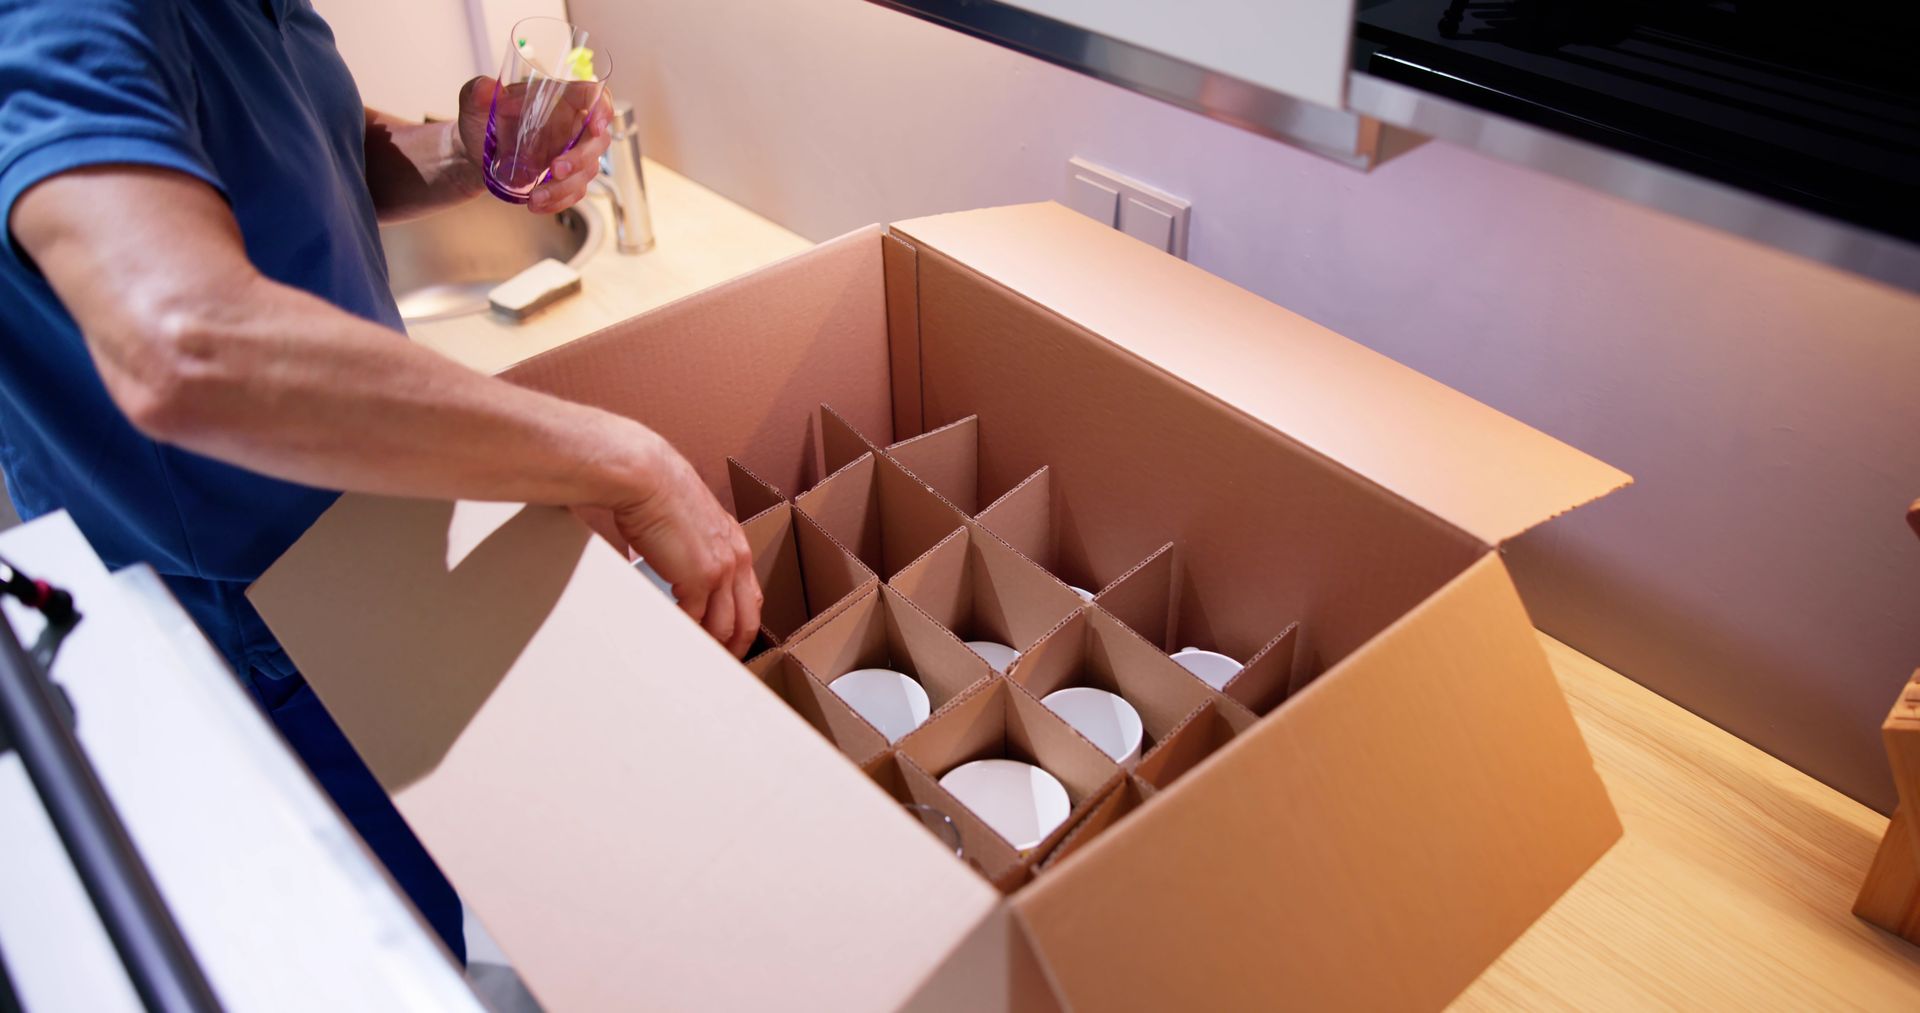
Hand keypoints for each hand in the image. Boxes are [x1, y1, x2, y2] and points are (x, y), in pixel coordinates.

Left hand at [456, 76, 613, 214]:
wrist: (476, 153)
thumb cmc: (482, 122)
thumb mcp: (474, 103)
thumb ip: (477, 92)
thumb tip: (485, 89)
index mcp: (558, 100)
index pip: (592, 96)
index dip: (602, 109)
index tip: (596, 126)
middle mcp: (571, 126)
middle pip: (598, 141)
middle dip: (581, 159)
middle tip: (555, 170)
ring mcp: (572, 153)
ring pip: (587, 172)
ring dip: (564, 187)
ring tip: (535, 197)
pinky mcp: (566, 178)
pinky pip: (575, 192)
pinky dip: (559, 202)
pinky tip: (537, 204)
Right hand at [609, 435, 761, 656]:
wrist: (646, 477)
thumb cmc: (656, 491)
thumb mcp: (687, 521)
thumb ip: (690, 546)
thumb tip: (673, 567)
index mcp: (735, 543)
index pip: (749, 597)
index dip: (742, 624)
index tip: (730, 641)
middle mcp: (735, 558)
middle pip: (746, 619)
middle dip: (735, 647)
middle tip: (721, 666)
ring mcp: (721, 570)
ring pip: (725, 626)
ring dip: (711, 647)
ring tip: (697, 664)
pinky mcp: (698, 578)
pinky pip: (695, 620)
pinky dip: (686, 634)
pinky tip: (676, 642)